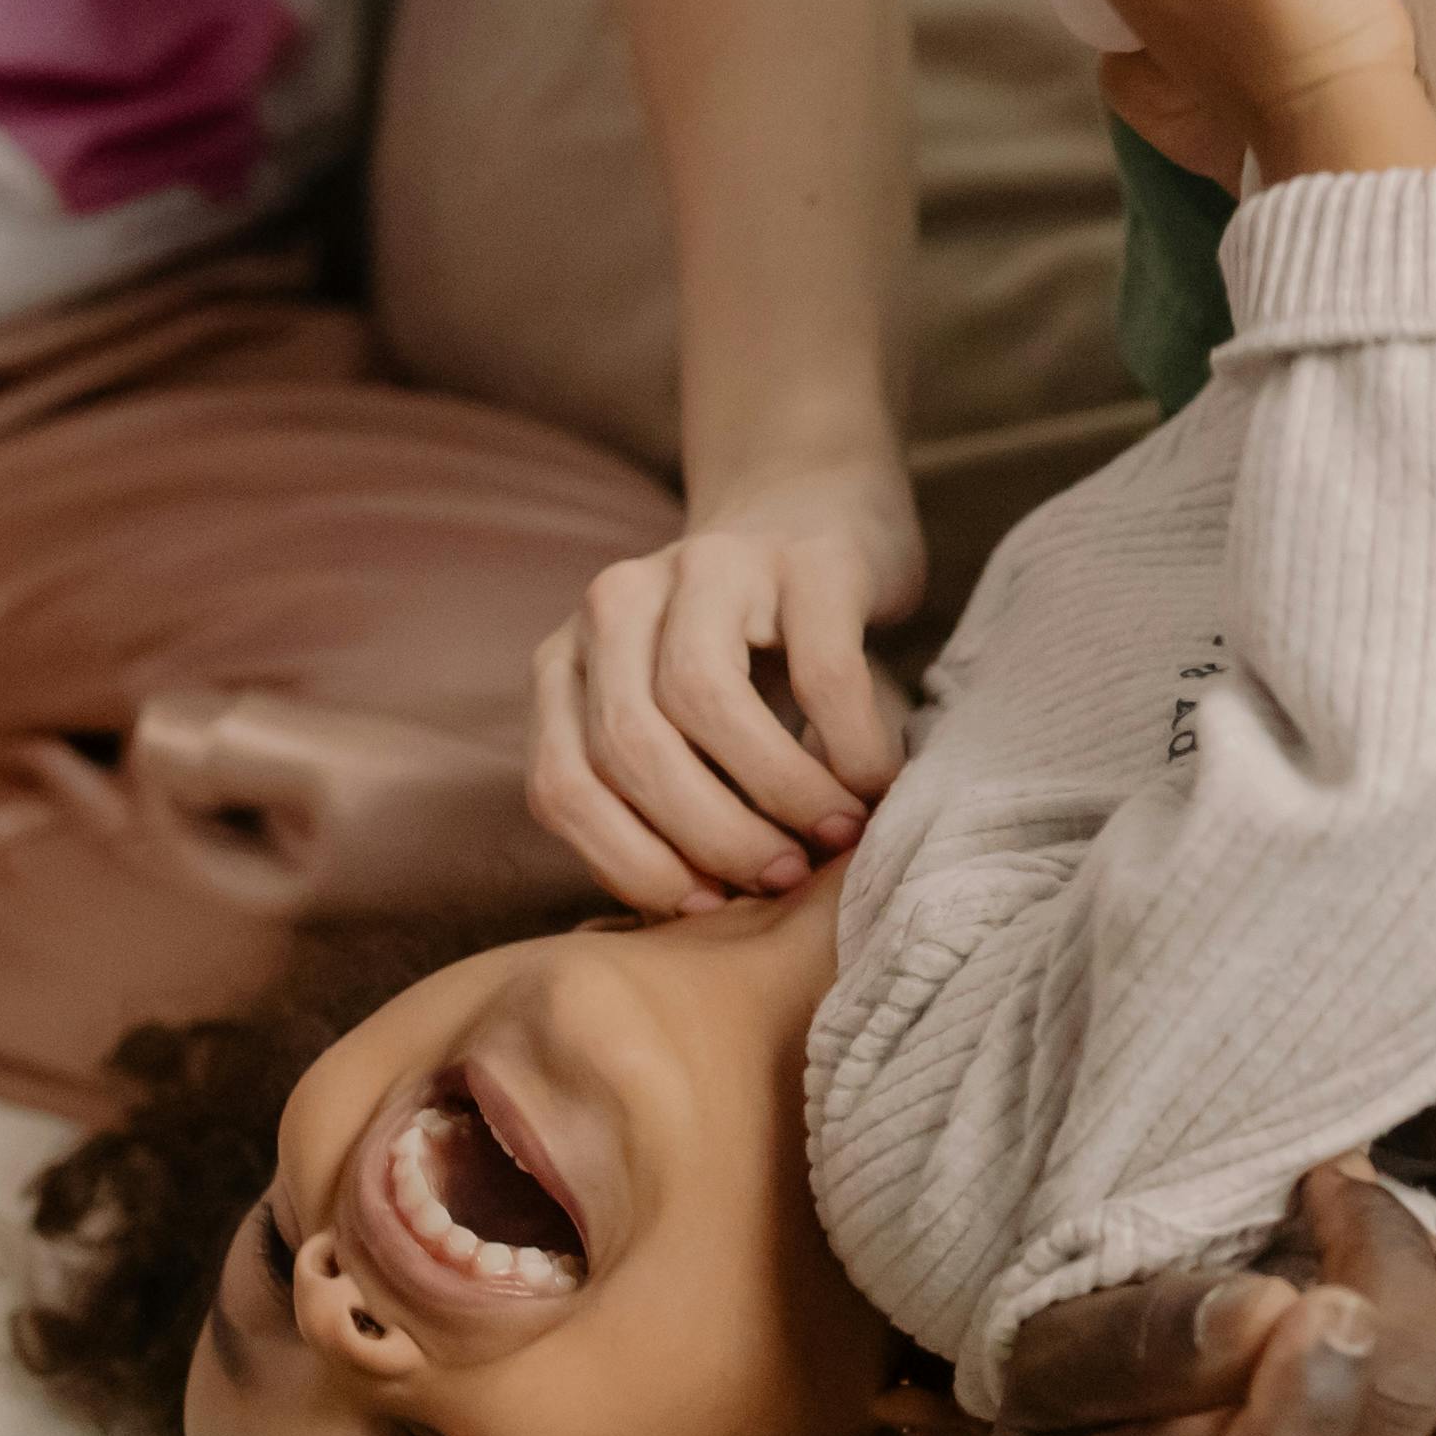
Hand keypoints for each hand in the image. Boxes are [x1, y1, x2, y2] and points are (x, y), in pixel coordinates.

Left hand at [531, 459, 927, 914]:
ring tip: (831, 839)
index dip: (629, 863)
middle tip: (780, 881)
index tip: (705, 909)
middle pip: (628, 746)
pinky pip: (817, 669)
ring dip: (773, 793)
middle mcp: (617, 603)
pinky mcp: (804, 556)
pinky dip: (848, 745)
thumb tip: (698, 922)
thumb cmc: (757, 657)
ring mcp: (706, 566)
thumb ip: (670, 798)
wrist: (818, 513)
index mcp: (569, 660)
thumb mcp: (686, 727)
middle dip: (708, 836)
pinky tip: (873, 783)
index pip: (562, 784)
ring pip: (699, 701)